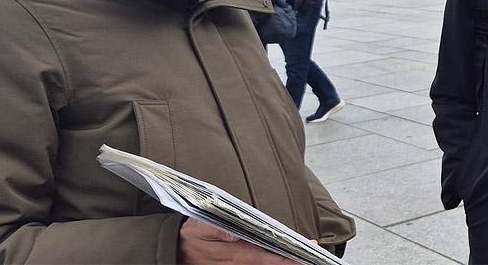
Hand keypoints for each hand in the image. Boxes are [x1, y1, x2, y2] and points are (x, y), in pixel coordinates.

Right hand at [178, 218, 297, 263]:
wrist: (174, 250)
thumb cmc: (191, 235)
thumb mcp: (200, 226)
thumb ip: (218, 228)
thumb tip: (238, 231)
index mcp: (234, 254)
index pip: (266, 256)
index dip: (285, 257)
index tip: (304, 251)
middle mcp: (238, 264)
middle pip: (270, 263)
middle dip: (291, 259)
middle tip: (313, 251)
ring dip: (283, 261)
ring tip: (305, 253)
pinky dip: (271, 262)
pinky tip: (285, 257)